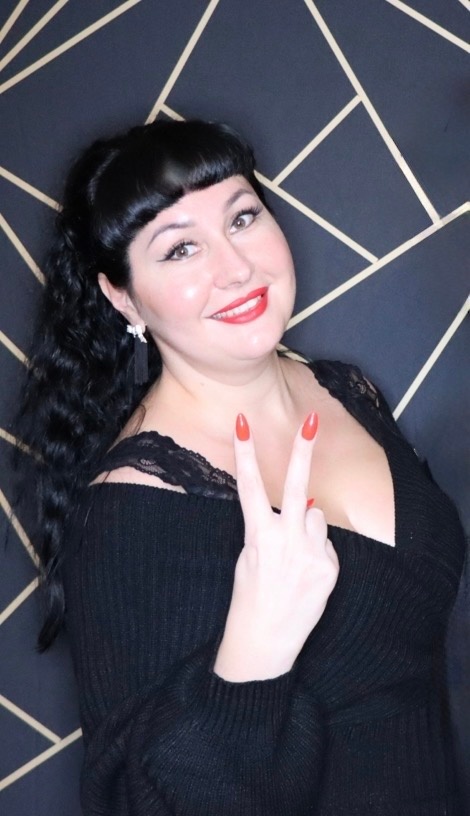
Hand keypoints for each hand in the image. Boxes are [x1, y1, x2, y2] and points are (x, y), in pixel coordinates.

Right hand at [214, 412, 338, 681]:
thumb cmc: (250, 597)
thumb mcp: (250, 558)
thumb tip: (308, 503)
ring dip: (307, 525)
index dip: (246, 452)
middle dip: (303, 450)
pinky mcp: (329, 569)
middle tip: (312, 419)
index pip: (250, 485)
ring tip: (293, 556)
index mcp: (258, 536)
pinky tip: (305, 573)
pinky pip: (326, 543)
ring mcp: (311, 555)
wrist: (265, 641)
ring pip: (316, 516)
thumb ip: (273, 528)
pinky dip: (317, 550)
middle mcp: (287, 541)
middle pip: (298, 486)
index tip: (243, 423)